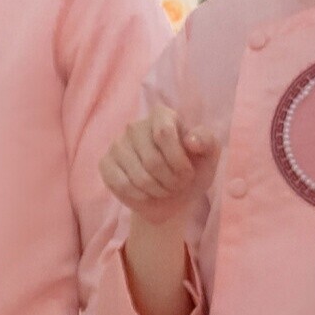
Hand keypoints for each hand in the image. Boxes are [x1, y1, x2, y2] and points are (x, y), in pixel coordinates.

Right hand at [100, 108, 217, 224]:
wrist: (172, 198)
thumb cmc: (191, 171)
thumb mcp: (208, 157)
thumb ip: (207, 142)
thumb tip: (190, 140)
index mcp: (161, 115)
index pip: (164, 133)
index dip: (178, 161)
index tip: (188, 173)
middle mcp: (135, 125)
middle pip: (152, 160)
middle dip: (171, 181)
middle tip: (177, 185)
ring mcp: (117, 144)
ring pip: (139, 177)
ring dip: (157, 191)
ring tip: (163, 189)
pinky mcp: (105, 163)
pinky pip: (121, 185)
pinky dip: (140, 196)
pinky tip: (146, 193)